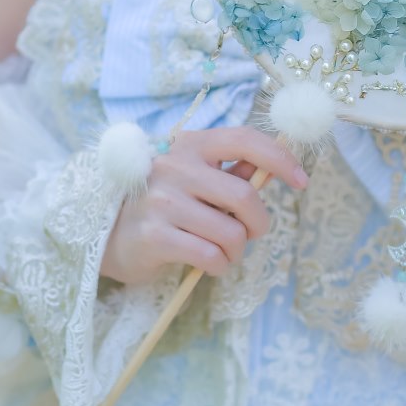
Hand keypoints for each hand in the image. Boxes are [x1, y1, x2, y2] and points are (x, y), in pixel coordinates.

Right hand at [100, 124, 308, 285]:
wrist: (104, 234)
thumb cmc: (159, 206)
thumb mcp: (191, 179)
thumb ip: (228, 173)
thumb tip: (272, 169)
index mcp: (190, 145)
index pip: (245, 139)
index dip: (281, 158)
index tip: (301, 180)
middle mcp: (175, 166)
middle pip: (244, 195)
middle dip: (258, 223)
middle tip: (250, 233)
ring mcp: (162, 200)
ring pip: (230, 232)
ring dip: (236, 250)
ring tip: (223, 252)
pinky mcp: (155, 235)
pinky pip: (210, 255)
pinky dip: (218, 265)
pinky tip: (207, 263)